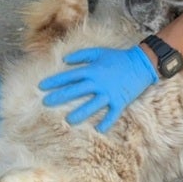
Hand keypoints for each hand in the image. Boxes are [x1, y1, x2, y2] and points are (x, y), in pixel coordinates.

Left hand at [39, 45, 157, 132]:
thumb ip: (81, 55)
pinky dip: (106, 122)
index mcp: (92, 70)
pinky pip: (112, 114)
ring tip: (68, 121)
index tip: (41, 86)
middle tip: (45, 103)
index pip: (69, 76)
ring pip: (92, 105)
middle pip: (76, 91)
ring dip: (80, 113)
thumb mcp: (99, 52)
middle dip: (60, 97)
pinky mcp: (120, 101)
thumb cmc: (118, 57)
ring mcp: (109, 93)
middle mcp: (98, 82)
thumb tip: (64, 59)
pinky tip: (98, 129)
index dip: (54, 81)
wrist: (141, 63)